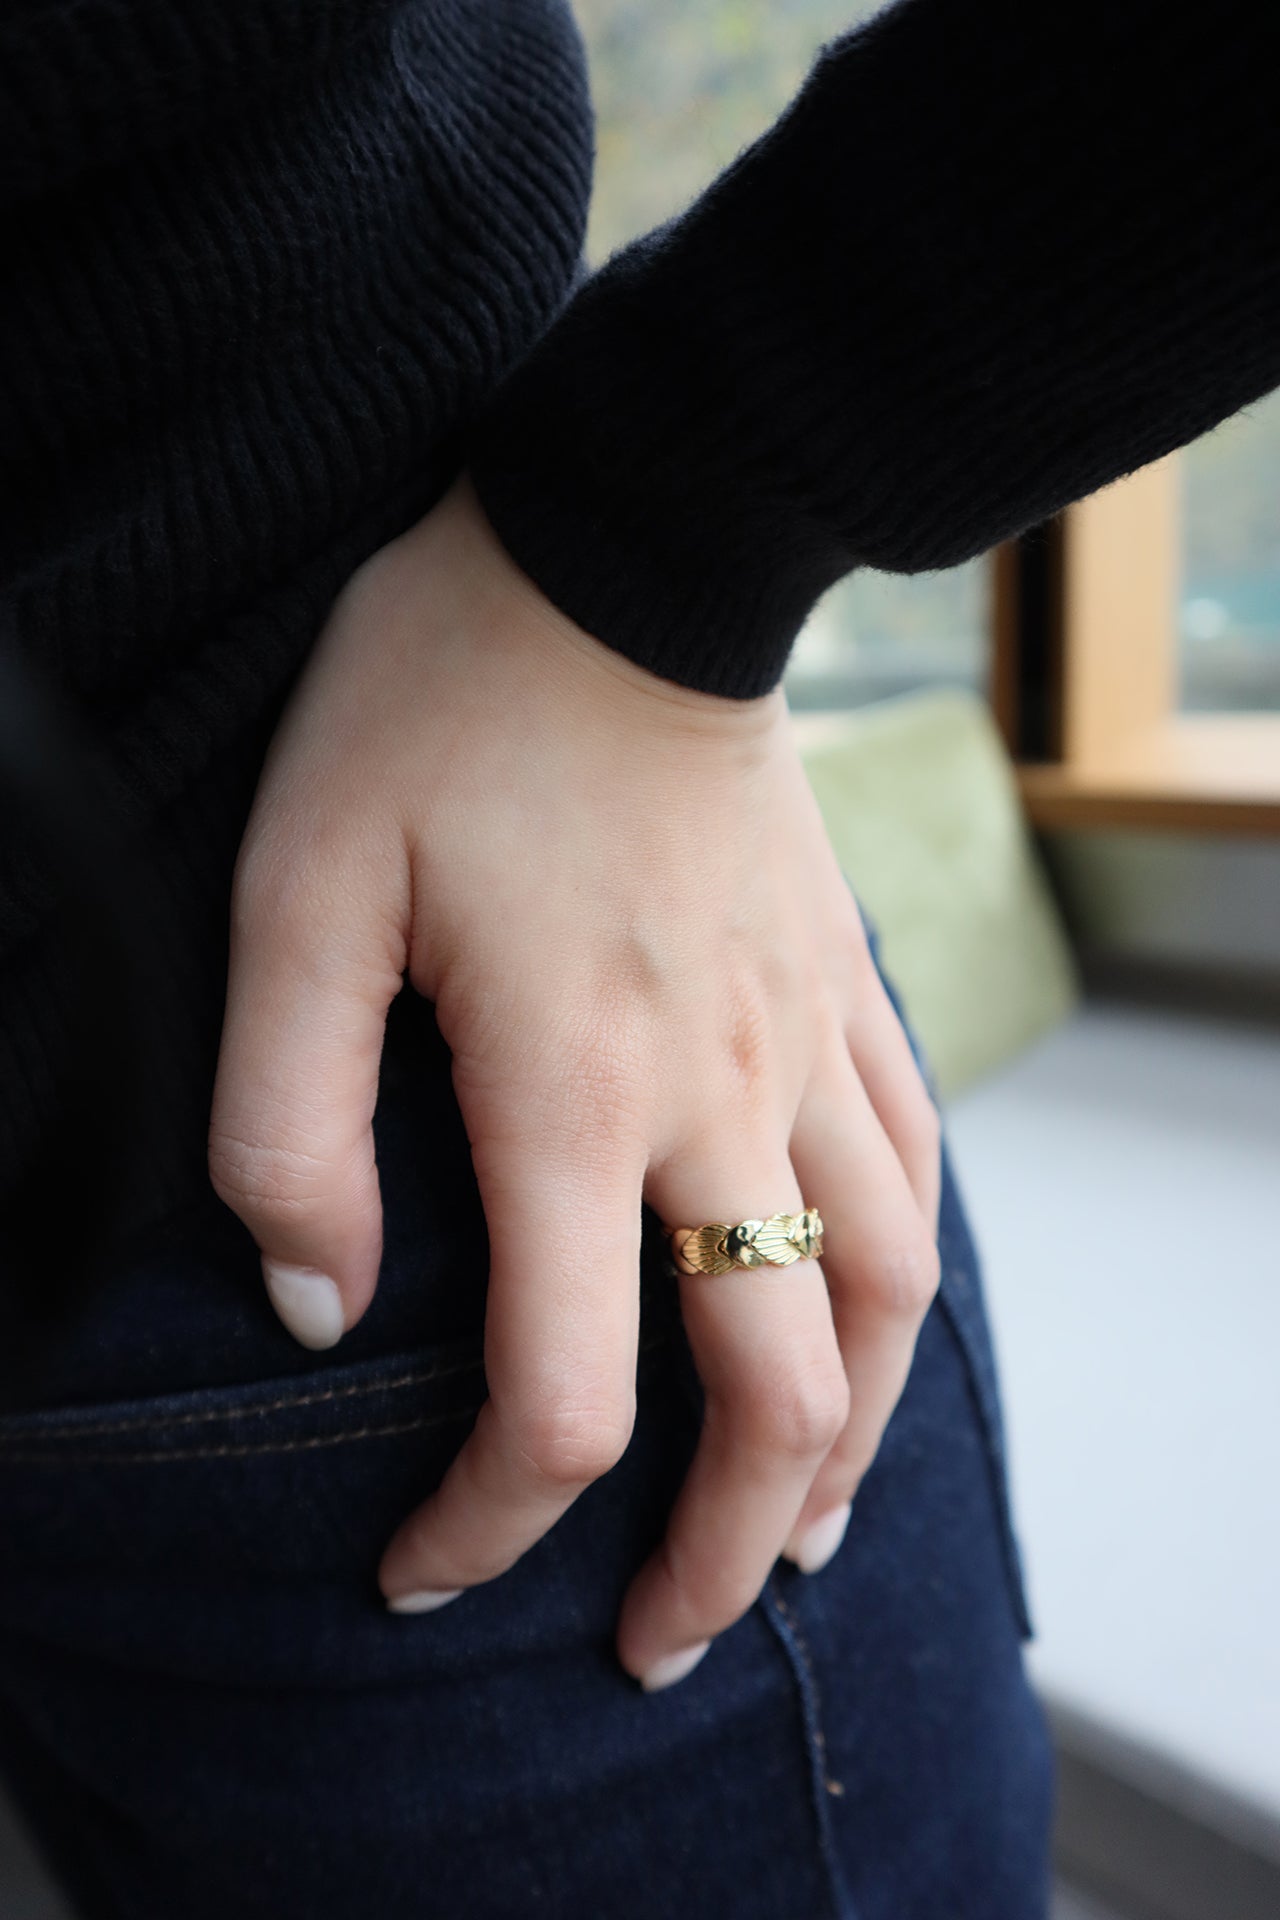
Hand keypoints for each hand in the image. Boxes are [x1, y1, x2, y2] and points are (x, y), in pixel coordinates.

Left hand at [208, 472, 941, 1688]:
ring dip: (845, 1448)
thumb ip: (287, 1117)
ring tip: (801, 1537)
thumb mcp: (301, 888)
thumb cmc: (447, 704)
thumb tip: (321, 1304)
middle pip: (774, 1394)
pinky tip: (871, 1333)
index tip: (420, 1570)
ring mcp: (804, 1045)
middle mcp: (721, 1099)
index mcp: (575, 1093)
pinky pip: (916, 1172)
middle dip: (716, 1556)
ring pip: (882, 1304)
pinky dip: (903, 1291)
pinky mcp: (845, 987)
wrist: (627, 554)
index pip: (560, 1397)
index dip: (485, 1526)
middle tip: (656, 1641)